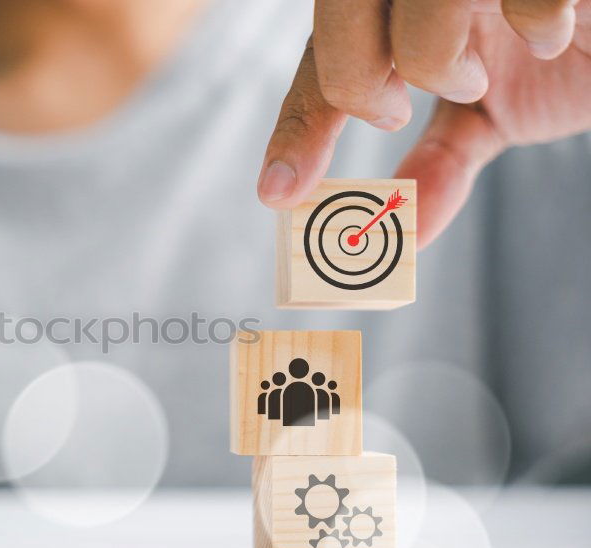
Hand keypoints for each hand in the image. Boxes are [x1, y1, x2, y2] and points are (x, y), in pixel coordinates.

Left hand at [257, 0, 590, 247]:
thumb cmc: (564, 56)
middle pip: (342, 9)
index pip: (322, 61)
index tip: (278, 192)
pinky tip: (550, 38)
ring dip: (437, 59)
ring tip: (476, 79)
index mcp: (399, 10)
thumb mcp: (491, 117)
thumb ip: (442, 163)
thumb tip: (407, 231)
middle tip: (389, 116)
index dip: (296, 127)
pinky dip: (529, 25)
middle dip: (352, 78)